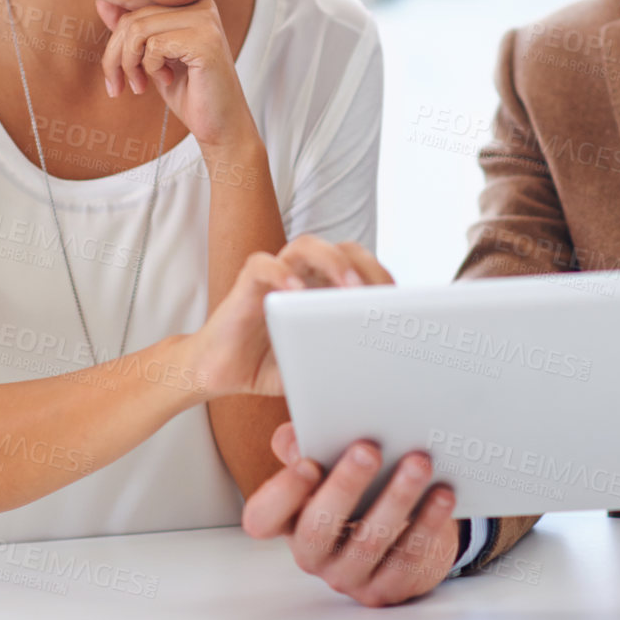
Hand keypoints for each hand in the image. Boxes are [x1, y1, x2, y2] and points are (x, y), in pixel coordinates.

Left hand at [61, 0, 250, 149]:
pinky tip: (165, 80)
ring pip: (137, 29)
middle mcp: (200, 4)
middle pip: (132, 16)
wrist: (220, 124)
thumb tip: (102, 0)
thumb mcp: (152, 59)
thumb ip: (133, 30)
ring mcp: (205, 20)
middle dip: (114, 55)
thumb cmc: (189, 91)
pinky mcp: (205, 39)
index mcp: (189, 4)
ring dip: (128, 64)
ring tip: (139, 85)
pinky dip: (149, 68)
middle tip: (116, 85)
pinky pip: (153, 45)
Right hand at [189, 237, 394, 397]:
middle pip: (341, 248)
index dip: (382, 277)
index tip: (401, 304)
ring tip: (348, 287)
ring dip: (332, 261)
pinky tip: (296, 292)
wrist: (219, 373)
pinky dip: (282, 273)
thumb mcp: (316, 367)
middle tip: (381, 295)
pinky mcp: (246, 284)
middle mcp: (304, 275)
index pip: (361, 267)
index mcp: (324, 289)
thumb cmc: (270, 366)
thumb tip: (383, 373)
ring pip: (306, 245)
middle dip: (366, 265)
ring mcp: (275, 275)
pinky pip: (263, 265)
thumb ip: (343, 360)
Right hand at [242, 422, 459, 606]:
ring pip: (369, 543)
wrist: (401, 527)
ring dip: (396, 499)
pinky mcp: (388, 587)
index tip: (308, 463)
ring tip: (418, 462)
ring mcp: (350, 576)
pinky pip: (408, 558)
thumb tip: (296, 438)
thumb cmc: (358, 486)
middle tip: (369, 449)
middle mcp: (314, 553)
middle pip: (318, 530)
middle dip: (345, 487)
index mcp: (290, 519)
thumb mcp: (327, 462)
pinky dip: (427, 523)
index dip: (281, 495)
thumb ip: (307, 442)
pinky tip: (443, 494)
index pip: (263, 518)